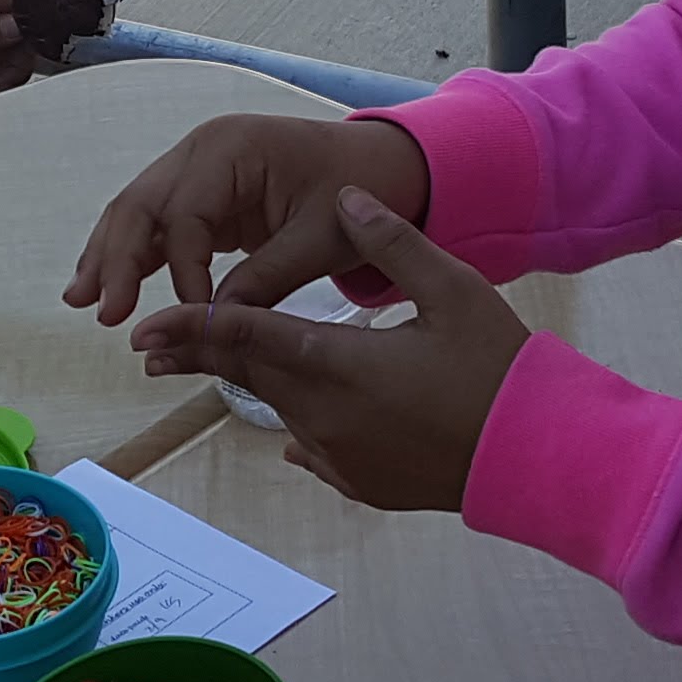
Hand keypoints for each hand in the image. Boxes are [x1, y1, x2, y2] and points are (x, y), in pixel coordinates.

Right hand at [65, 111, 429, 323]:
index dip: (183, 271)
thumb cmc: (357, 190)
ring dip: (109, 256)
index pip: (187, 214)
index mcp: (233, 148)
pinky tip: (106, 287)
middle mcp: (203, 150)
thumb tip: (214, 324)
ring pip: (138, 212)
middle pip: (143, 204)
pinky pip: (156, 223)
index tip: (193, 318)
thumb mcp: (321, 240)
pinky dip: (133, 255)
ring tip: (80, 301)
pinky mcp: (200, 193)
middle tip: (103, 313)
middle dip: (117, 259)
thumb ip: (267, 280)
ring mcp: (196, 168)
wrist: (376, 165)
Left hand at [129, 189, 522, 514]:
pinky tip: (291, 431)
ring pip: (280, 408)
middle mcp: (324, 415)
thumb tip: (346, 198)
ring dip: (249, 383)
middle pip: (248, 375)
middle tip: (150, 346)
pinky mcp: (361, 483)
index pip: (247, 336)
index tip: (145, 327)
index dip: (193, 325)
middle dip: (199, 356)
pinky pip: (313, 449)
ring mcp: (341, 456)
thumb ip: (393, 243)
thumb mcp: (453, 291)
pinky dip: (299, 426)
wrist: (536, 457)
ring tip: (211, 369)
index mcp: (338, 364)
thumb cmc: (499, 369)